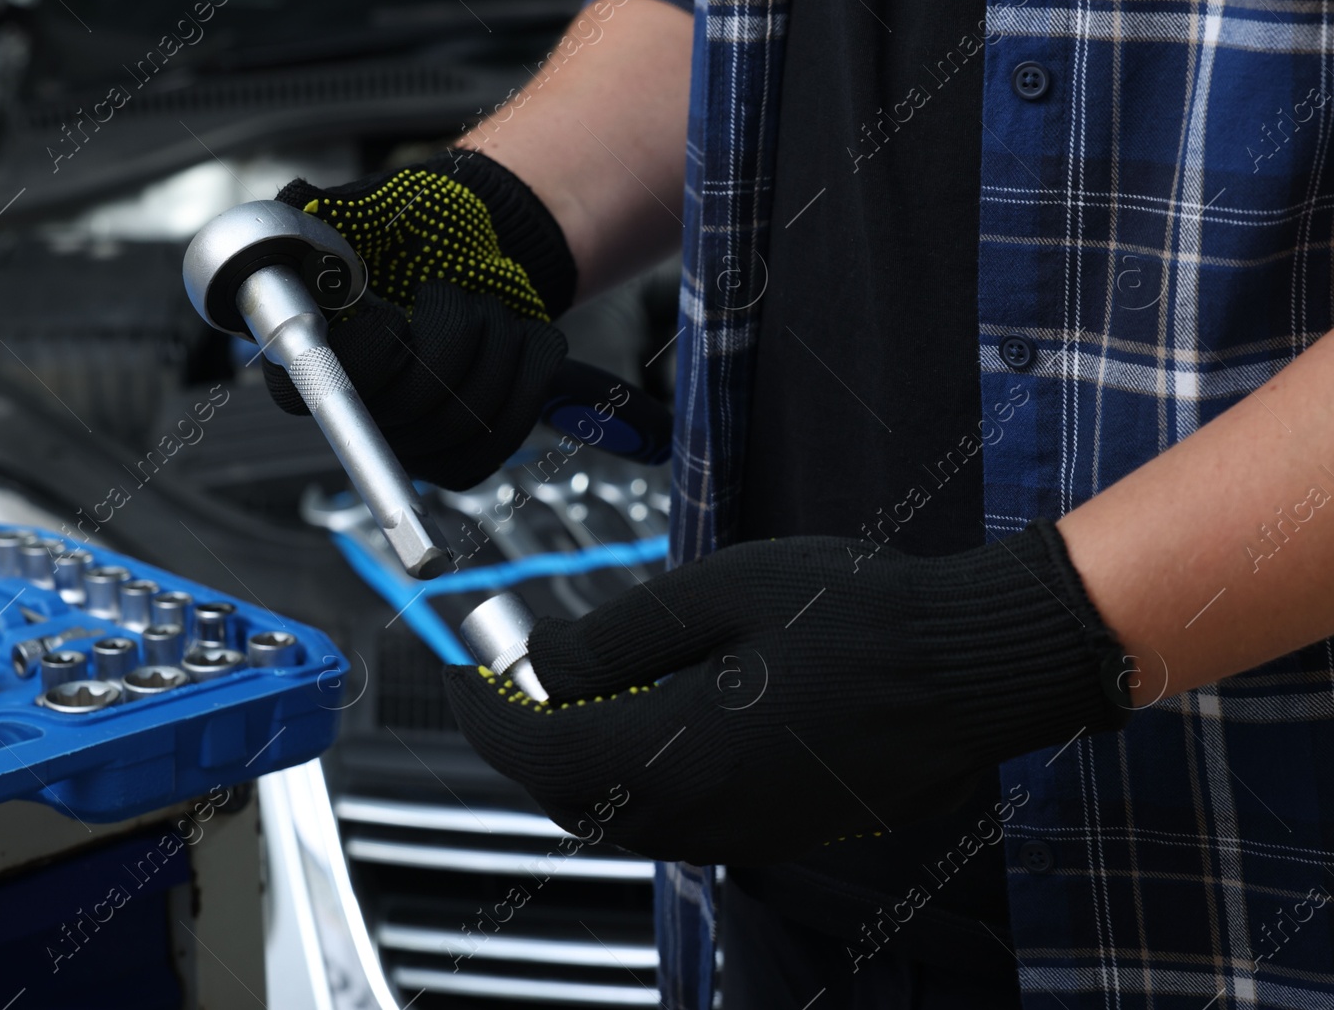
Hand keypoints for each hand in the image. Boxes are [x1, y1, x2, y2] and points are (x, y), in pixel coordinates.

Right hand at [266, 150, 575, 489]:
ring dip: (496, 345)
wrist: (473, 253)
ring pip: (465, 418)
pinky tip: (525, 337)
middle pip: (408, 407)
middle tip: (454, 291)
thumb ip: (325, 216)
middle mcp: (358, 411)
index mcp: (310, 359)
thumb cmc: (413, 234)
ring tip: (489, 307)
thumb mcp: (365, 212)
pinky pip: (506, 430)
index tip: (391, 308)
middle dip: (452, 331)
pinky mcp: (465, 452)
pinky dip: (530, 373)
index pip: (324, 388)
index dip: (371, 348)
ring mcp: (412, 441)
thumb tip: (295, 207)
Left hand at [444, 520, 1130, 863]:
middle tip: (512, 677)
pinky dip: (634, 779)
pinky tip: (650, 719)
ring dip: (577, 762)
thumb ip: (615, 636)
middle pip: (567, 796)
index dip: (484, 711)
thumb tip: (537, 659)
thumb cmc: (856, 612)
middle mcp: (701, 814)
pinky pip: (673, 822)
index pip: (537, 750)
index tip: (460, 669)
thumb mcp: (719, 592)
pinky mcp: (774, 834)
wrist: (969, 664)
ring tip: (575, 690)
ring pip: (617, 816)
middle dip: (524, 739)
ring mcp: (742, 836)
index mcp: (677, 751)